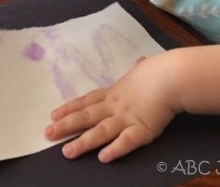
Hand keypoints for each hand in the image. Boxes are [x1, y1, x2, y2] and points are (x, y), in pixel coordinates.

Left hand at [44, 55, 177, 161]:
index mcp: (116, 92)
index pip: (88, 101)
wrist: (171, 76)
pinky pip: (126, 142)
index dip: (70, 108)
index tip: (53, 114)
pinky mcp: (143, 129)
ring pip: (101, 131)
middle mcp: (116, 106)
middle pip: (87, 116)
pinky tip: (103, 158)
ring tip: (67, 152)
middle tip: (48, 133)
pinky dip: (115, 150)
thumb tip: (142, 62)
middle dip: (66, 126)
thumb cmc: (160, 71)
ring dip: (83, 142)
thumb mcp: (145, 68)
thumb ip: (140, 69)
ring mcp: (127, 118)